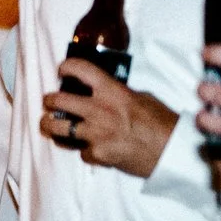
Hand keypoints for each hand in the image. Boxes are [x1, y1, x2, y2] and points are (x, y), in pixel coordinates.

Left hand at [42, 61, 178, 176]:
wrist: (172, 152)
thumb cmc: (162, 122)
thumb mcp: (142, 98)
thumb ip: (118, 94)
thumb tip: (104, 91)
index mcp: (113, 92)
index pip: (81, 69)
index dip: (67, 67)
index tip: (62, 71)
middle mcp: (99, 110)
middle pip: (57, 100)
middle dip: (48, 100)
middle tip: (49, 102)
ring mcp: (95, 133)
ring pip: (55, 127)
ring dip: (49, 125)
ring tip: (49, 124)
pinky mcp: (96, 154)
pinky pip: (80, 151)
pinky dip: (84, 150)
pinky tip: (93, 148)